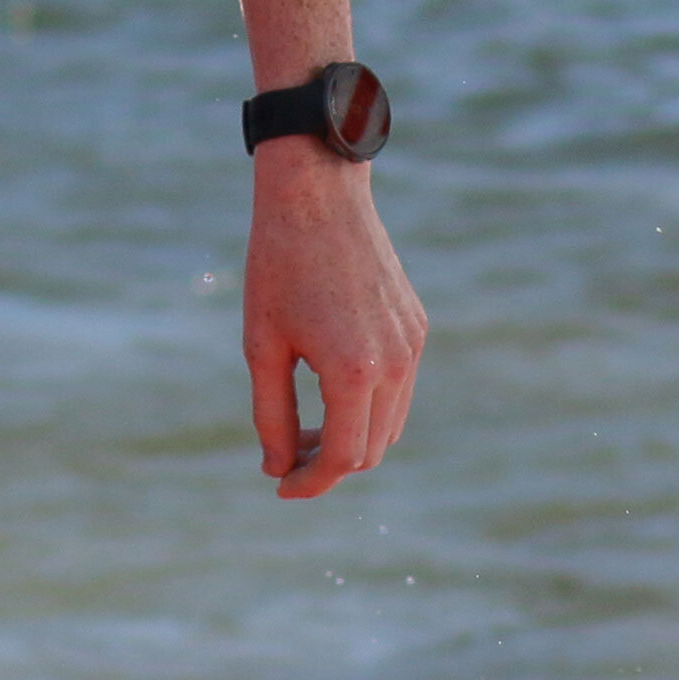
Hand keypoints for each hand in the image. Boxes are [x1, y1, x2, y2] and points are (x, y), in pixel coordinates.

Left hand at [242, 143, 426, 498]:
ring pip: (391, 423)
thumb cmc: (276, 263)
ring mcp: (413, 344)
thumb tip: (278, 467)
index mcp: (354, 371)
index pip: (344, 458)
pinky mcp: (417, 326)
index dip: (311, 482)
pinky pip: (400, 386)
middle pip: (373, 449)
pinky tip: (329, 387)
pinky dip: (369, 404)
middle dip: (330, 464)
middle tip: (286, 457)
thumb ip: (271, 413)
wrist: (315, 193)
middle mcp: (396, 364)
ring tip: (306, 428)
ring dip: (353, 437)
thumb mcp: (261, 343)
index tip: (280, 486)